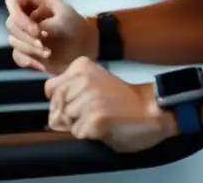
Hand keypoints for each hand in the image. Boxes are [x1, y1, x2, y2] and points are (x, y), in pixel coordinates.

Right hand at [5, 0, 96, 74]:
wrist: (86, 51)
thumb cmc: (78, 28)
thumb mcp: (65, 20)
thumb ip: (46, 24)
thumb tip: (33, 31)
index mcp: (36, 2)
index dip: (16, 12)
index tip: (34, 29)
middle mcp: (27, 16)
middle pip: (11, 22)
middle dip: (26, 36)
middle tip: (43, 44)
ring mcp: (26, 34)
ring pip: (13, 40)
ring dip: (29, 49)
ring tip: (48, 54)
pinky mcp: (28, 51)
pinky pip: (17, 56)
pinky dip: (28, 60)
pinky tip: (42, 64)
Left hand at [45, 57, 177, 152]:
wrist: (151, 110)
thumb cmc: (124, 100)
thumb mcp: (94, 85)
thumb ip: (70, 94)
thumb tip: (52, 118)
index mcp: (82, 66)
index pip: (50, 87)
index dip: (59, 100)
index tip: (74, 102)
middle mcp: (83, 80)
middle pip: (57, 106)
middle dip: (70, 114)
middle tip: (93, 112)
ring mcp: (88, 100)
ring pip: (67, 120)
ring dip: (80, 125)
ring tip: (101, 118)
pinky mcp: (95, 119)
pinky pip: (78, 133)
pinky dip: (89, 135)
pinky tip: (104, 126)